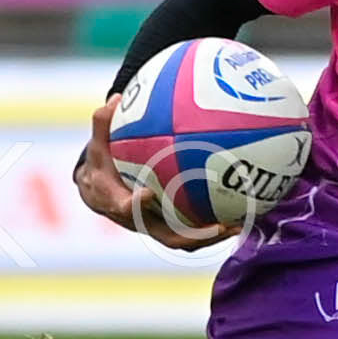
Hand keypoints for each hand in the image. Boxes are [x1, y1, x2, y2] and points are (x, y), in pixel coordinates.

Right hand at [74, 96, 240, 251]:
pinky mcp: (170, 228)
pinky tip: (239, 214)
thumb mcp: (97, 145)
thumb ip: (103, 124)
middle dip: (194, 235)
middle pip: (168, 237)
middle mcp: (140, 222)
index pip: (124, 207)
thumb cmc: (102, 165)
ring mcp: (157, 228)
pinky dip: (215, 227)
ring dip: (213, 237)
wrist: (100, 193)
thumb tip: (115, 98)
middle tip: (219, 225)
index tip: (148, 193)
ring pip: (186, 240)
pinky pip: (194, 232)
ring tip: (239, 225)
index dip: (135, 204)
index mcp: (117, 203)